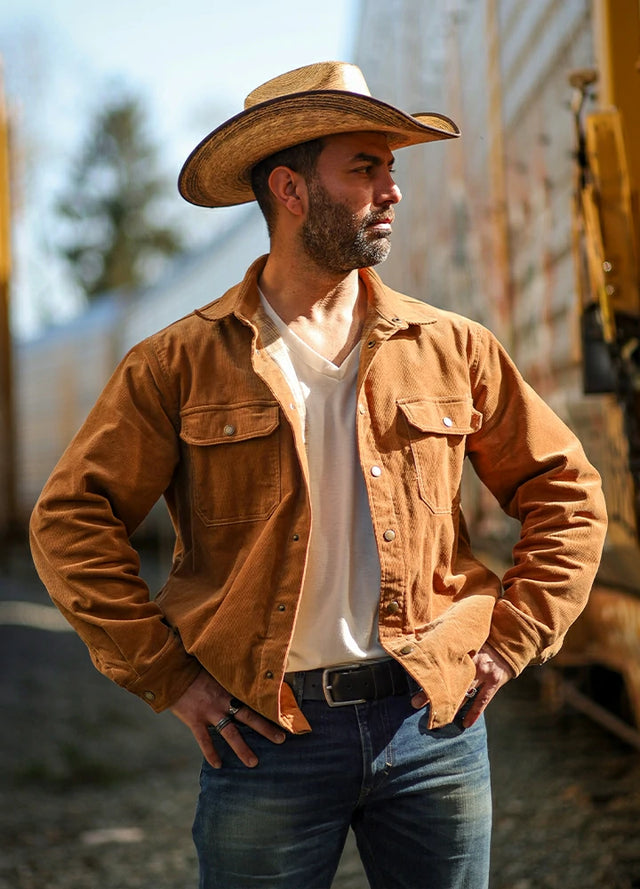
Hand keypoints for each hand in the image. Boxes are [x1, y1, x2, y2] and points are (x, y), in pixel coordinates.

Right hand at [170, 670, 285, 768]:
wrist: (171, 671)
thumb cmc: (194, 668)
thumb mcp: (216, 668)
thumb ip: (229, 675)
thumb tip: (246, 672)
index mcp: (230, 687)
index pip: (253, 699)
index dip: (268, 706)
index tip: (284, 714)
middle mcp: (223, 701)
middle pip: (249, 716)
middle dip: (265, 728)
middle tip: (281, 739)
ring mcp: (209, 712)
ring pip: (230, 733)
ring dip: (242, 748)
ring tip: (253, 762)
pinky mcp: (195, 720)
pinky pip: (205, 740)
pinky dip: (211, 753)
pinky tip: (218, 765)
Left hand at [410, 643, 513, 726]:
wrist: (510, 639)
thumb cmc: (484, 635)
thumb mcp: (465, 633)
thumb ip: (447, 634)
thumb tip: (420, 631)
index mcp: (461, 649)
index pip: (441, 662)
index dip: (427, 670)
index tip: (414, 677)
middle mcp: (471, 662)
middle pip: (448, 679)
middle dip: (432, 692)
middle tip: (415, 703)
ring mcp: (483, 673)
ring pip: (464, 693)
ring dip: (450, 705)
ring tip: (437, 717)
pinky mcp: (494, 681)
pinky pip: (483, 700)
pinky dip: (474, 712)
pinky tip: (465, 724)